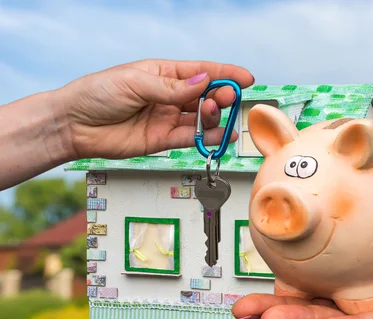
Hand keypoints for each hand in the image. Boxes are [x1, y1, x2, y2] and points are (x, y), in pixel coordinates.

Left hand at [54, 59, 254, 159]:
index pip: (201, 72)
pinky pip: (192, 138)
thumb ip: (171, 87)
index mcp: (164, 73)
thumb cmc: (97, 94)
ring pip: (202, 118)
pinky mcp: (164, 140)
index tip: (246, 79)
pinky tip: (221, 136)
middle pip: (206, 96)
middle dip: (221, 97)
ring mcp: (168, 118)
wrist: (74, 125)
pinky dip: (209, 138)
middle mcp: (170, 96)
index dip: (225, 74)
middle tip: (227, 100)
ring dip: (216, 118)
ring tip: (220, 118)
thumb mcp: (135, 82)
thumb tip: (203, 81)